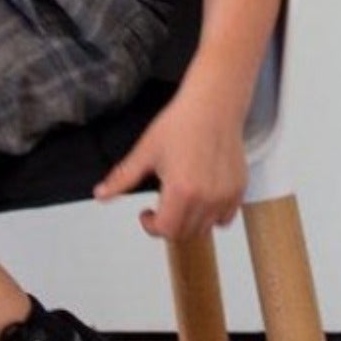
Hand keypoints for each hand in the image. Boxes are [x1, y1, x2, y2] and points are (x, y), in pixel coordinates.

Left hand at [93, 90, 247, 240]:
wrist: (212, 107)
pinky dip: (211, 216)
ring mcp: (226, 195)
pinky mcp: (239, 190)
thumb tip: (101, 194)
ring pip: (205, 228)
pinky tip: (199, 198)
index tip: (146, 213)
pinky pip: (225, 217)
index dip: (151, 226)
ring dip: (189, 222)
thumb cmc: (181, 124)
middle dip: (168, 225)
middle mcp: (207, 197)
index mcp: (181, 190)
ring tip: (179, 200)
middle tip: (160, 208)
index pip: (167, 230)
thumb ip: (123, 178)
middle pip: (185, 233)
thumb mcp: (145, 152)